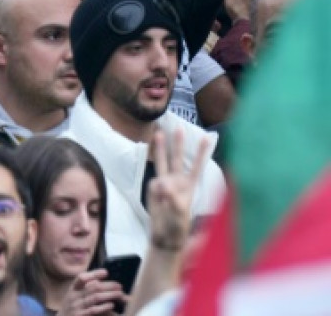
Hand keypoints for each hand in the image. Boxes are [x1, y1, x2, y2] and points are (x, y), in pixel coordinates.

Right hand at [56, 269, 125, 315]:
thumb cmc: (72, 309)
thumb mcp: (75, 298)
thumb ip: (85, 290)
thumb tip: (99, 282)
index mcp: (73, 290)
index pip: (81, 278)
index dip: (93, 274)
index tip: (106, 272)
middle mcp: (74, 296)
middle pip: (92, 287)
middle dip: (107, 285)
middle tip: (119, 286)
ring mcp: (76, 306)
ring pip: (95, 297)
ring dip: (109, 295)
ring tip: (120, 294)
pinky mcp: (80, 315)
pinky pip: (93, 310)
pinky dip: (103, 307)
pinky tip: (111, 305)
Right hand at [146, 128, 213, 254]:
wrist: (164, 235)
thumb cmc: (178, 225)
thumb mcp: (180, 213)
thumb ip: (172, 197)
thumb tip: (161, 182)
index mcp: (189, 186)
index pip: (197, 166)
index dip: (201, 153)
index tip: (208, 138)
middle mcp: (177, 181)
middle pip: (178, 159)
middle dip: (178, 144)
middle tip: (179, 127)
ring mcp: (164, 183)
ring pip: (162, 162)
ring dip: (160, 148)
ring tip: (158, 133)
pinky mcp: (153, 188)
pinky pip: (153, 183)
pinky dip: (156, 190)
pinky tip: (160, 201)